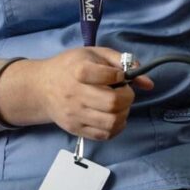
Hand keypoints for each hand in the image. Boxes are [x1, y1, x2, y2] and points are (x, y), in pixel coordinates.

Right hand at [34, 46, 153, 140]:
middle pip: (113, 103)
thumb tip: (148, 83)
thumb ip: (123, 62)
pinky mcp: (75, 129)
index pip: (110, 76)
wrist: (41, 87)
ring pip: (111, 122)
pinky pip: (103, 135)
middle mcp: (75, 95)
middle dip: (128, 96)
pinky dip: (116, 127)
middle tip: (124, 91)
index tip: (120, 74)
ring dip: (124, 113)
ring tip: (119, 105)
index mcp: (80, 71)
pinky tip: (115, 116)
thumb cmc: (71, 66)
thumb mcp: (95, 54)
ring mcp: (74, 115)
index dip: (122, 75)